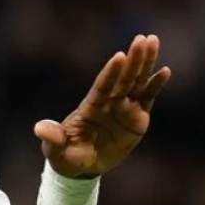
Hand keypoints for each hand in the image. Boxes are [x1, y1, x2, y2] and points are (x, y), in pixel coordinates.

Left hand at [34, 35, 170, 177]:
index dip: (111, 72)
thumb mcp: (57, 149)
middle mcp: (108, 103)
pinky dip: (156, 85)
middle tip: (143, 38)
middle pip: (123, 78)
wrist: (80, 166)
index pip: (103, 86)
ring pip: (137, 82)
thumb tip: (39, 129)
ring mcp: (123, 108)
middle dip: (134, 59)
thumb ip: (52, 137)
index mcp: (90, 107)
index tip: (119, 56)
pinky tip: (165, 71)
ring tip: (153, 41)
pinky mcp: (137, 118)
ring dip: (146, 63)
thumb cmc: (65, 154)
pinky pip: (148, 98)